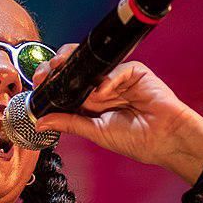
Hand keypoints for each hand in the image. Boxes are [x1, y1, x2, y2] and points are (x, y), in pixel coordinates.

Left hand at [29, 43, 202, 167]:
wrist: (165, 139)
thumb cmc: (135, 139)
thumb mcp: (95, 132)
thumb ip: (69, 123)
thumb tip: (40, 122)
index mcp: (89, 102)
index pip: (65, 86)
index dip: (50, 81)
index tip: (38, 82)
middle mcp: (101, 87)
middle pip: (75, 69)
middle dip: (57, 67)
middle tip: (46, 72)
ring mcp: (117, 78)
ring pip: (91, 63)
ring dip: (76, 69)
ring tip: (65, 75)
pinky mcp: (134, 72)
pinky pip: (116, 69)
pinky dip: (107, 81)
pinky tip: (103, 95)